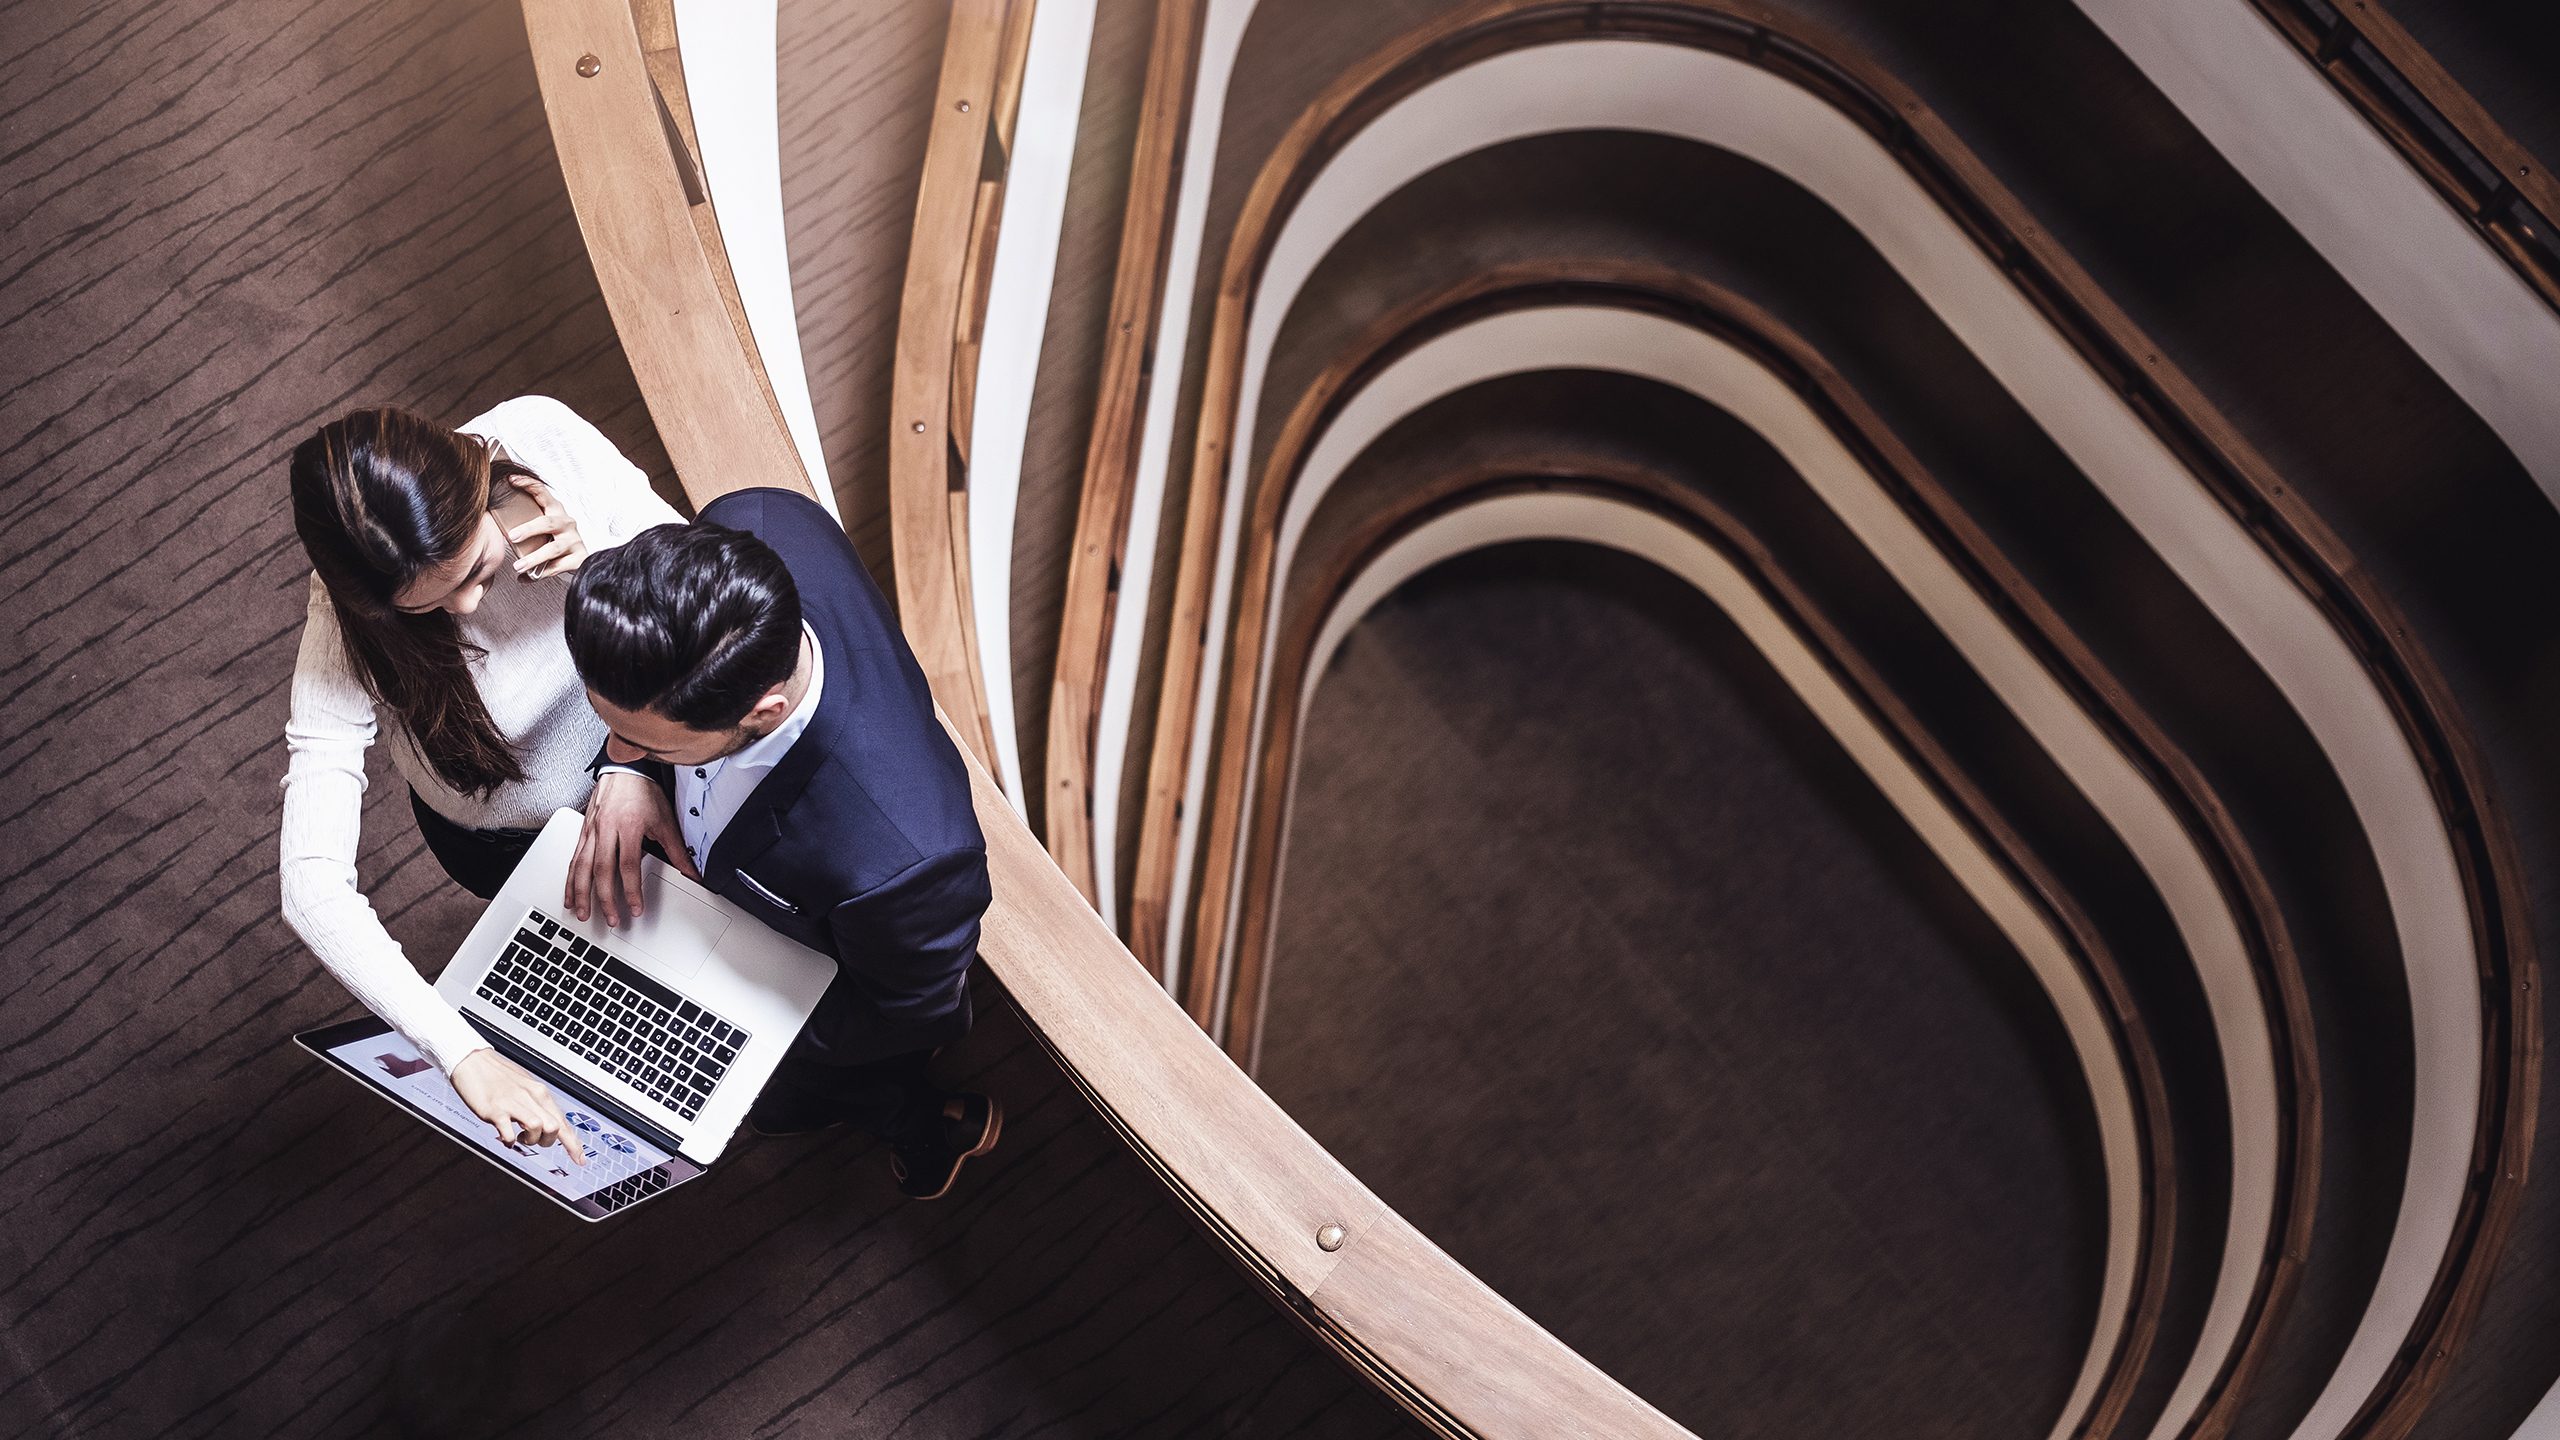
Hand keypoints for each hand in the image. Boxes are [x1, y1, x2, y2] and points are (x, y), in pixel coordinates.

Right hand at [452, 1048, 585, 1164]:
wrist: (472, 1060)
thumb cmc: (498, 1075)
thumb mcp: (526, 1087)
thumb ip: (538, 1105)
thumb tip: (550, 1125)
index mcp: (540, 1093)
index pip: (563, 1122)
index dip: (573, 1144)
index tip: (579, 1159)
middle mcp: (530, 1096)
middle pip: (554, 1127)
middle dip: (547, 1142)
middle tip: (534, 1140)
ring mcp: (513, 1102)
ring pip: (538, 1128)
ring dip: (530, 1141)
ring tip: (519, 1137)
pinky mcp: (495, 1109)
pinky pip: (509, 1132)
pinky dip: (510, 1141)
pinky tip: (505, 1138)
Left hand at [503, 475, 586, 580]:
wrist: (587, 559)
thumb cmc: (557, 540)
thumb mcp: (545, 527)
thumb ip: (527, 522)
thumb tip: (492, 518)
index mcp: (556, 511)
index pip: (542, 492)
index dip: (527, 484)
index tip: (510, 480)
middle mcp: (567, 523)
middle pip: (547, 523)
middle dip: (529, 529)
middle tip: (512, 537)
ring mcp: (574, 541)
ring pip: (553, 549)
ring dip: (533, 558)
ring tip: (518, 566)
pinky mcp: (579, 558)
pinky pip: (557, 567)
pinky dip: (540, 575)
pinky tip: (526, 578)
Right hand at [568, 770, 699, 926]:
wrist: (624, 769)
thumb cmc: (644, 792)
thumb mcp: (665, 820)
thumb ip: (678, 851)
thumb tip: (693, 873)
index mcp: (628, 826)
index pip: (628, 865)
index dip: (631, 890)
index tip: (635, 908)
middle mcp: (606, 829)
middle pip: (602, 870)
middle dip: (605, 899)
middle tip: (612, 919)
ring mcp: (591, 830)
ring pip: (581, 866)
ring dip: (582, 893)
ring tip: (584, 913)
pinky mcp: (583, 831)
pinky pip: (573, 858)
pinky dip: (570, 879)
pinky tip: (570, 894)